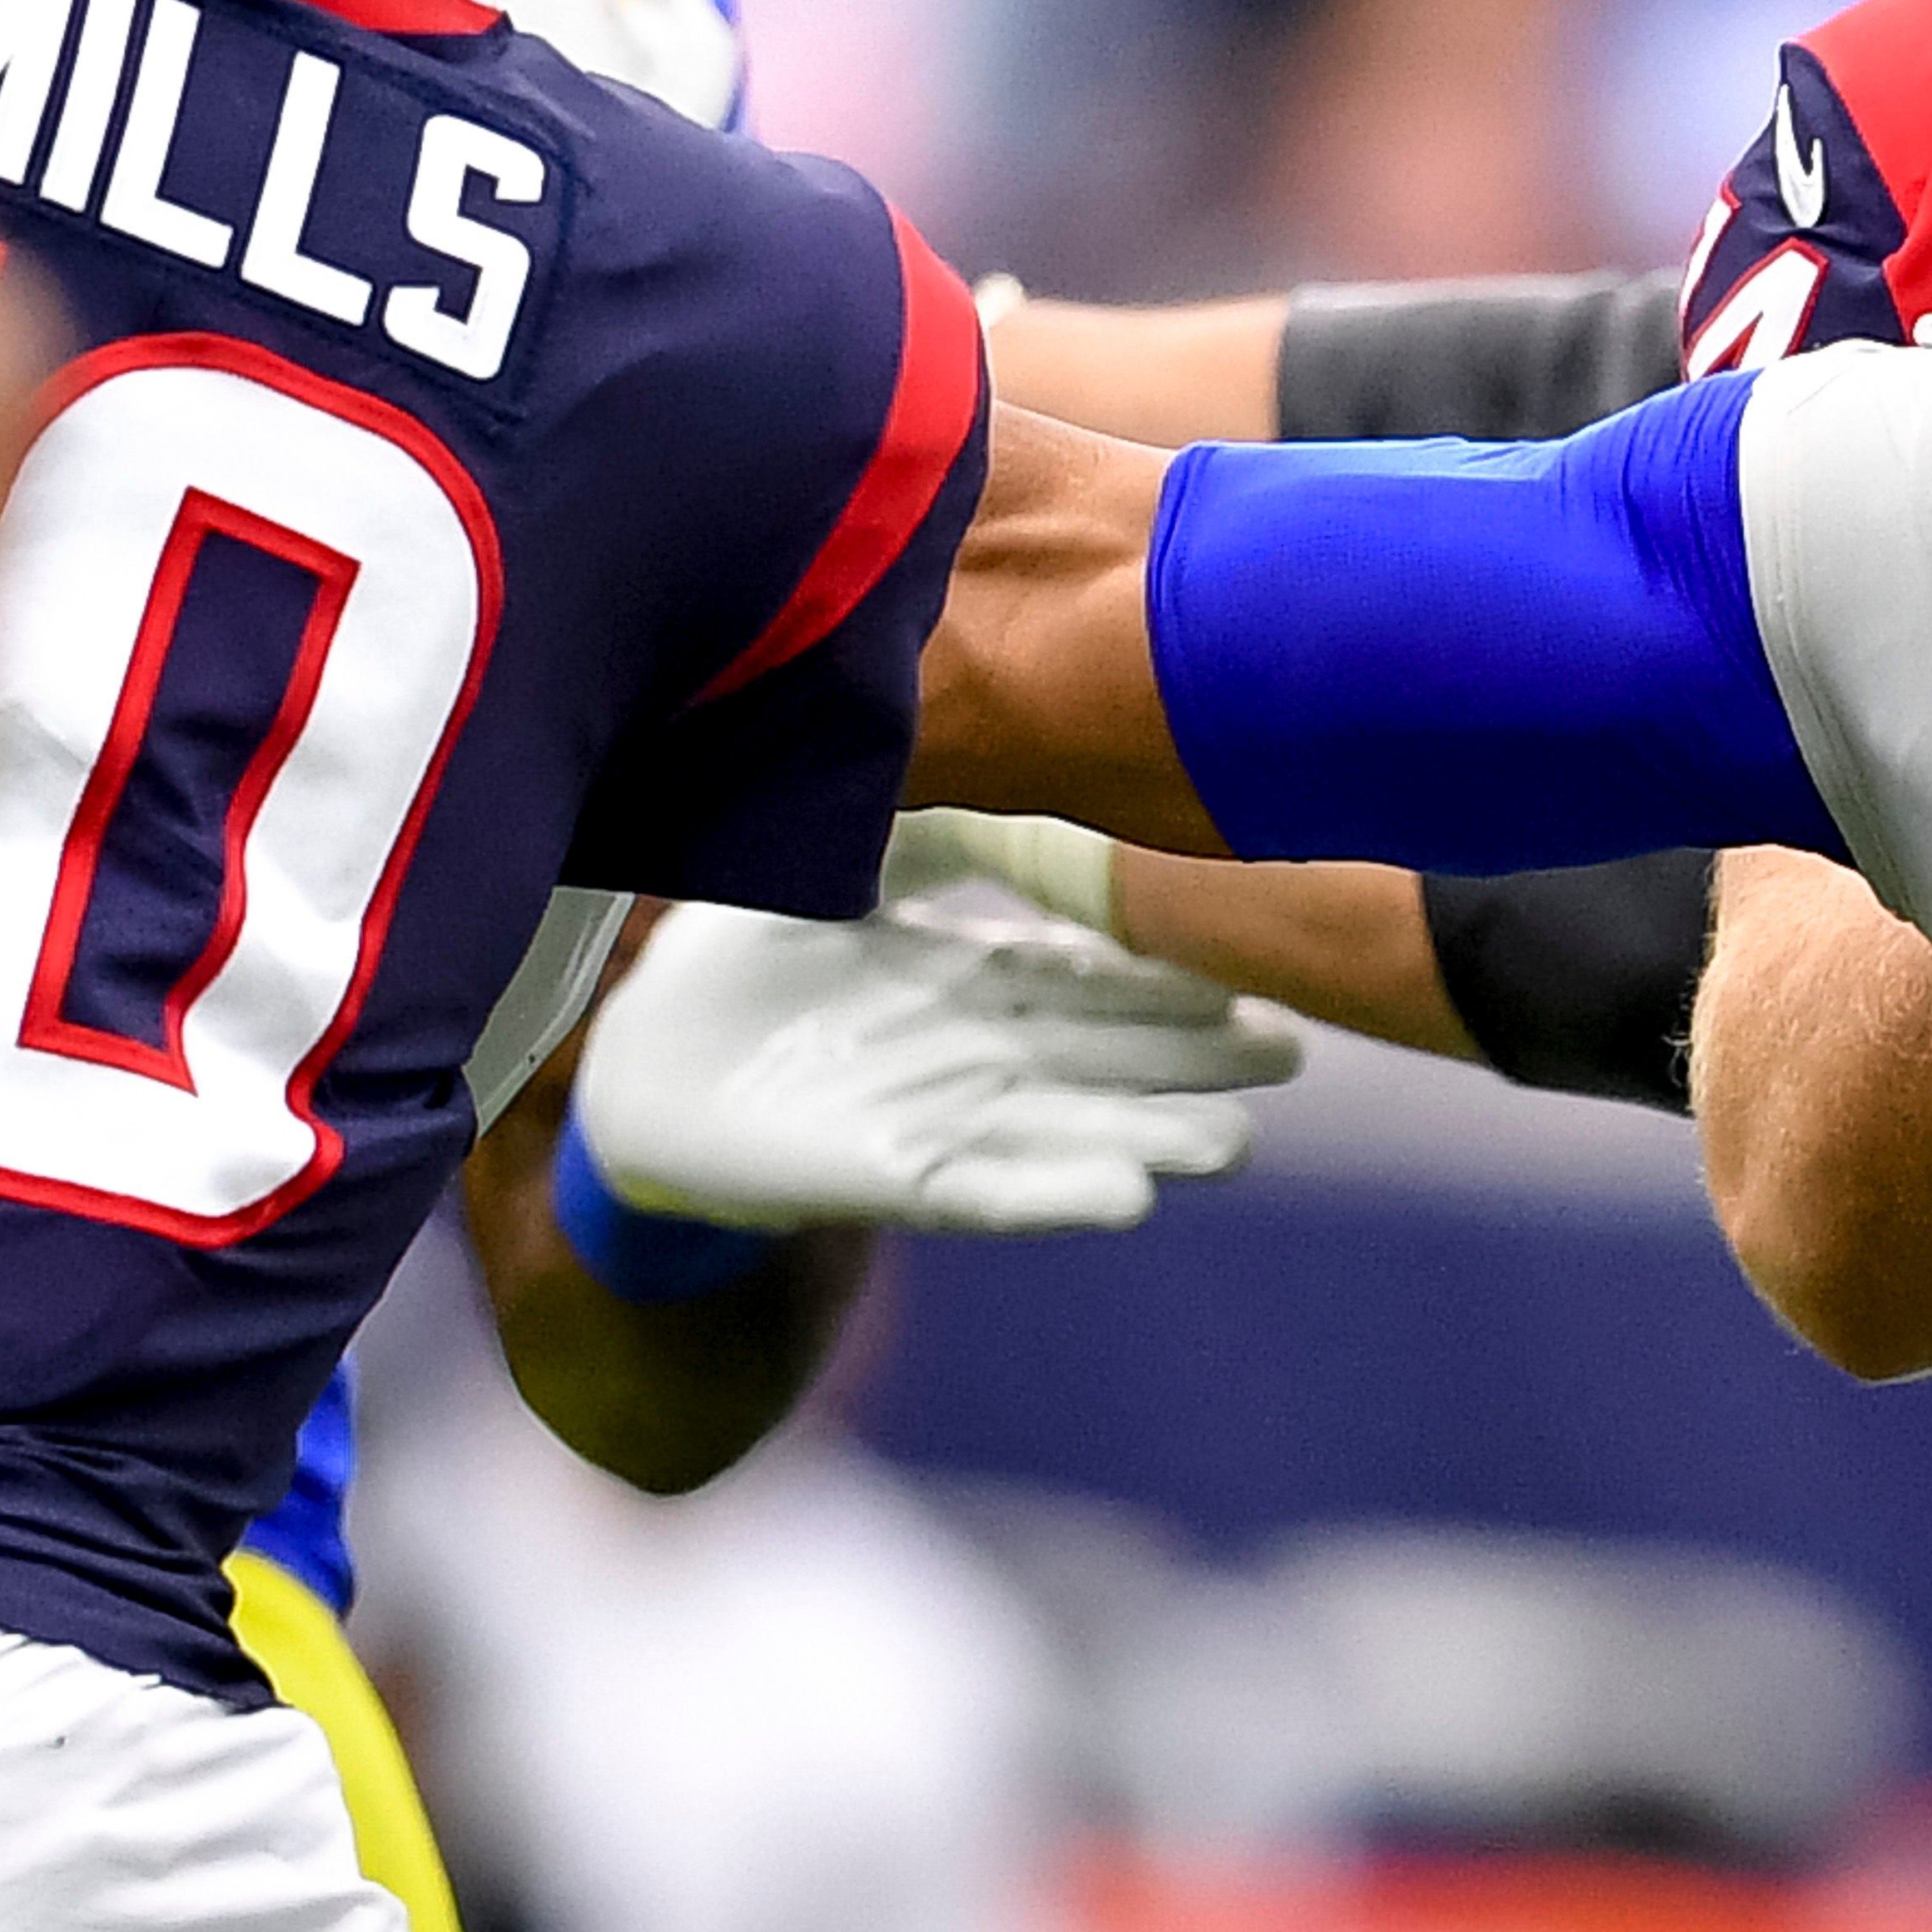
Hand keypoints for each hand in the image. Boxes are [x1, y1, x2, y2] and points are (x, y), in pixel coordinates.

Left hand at [576, 842, 1299, 1236]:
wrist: (640, 1069)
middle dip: (1194, 1063)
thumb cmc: (730, 965)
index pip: (1089, 977)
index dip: (1164, 978)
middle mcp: (977, 1056)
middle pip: (1107, 1062)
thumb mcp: (812, 876)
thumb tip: (945, 731)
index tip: (1246, 968)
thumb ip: (888, 827)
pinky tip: (1128, 1200)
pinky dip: (1054, 1197)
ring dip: (1148, 1140)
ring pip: (1068, 1132)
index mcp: (971, 980)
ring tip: (1234, 1145)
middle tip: (1291, 1054)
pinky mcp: (888, 1181)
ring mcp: (940, 1121)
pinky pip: (985, 1191)